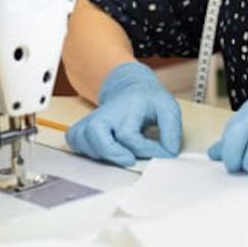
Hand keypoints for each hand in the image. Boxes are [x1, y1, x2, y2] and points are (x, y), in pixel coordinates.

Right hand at [65, 61, 182, 167]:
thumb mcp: (167, 108)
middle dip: (110, 151)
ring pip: (81, 138)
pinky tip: (101, 151)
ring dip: (99, 153)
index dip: (146, 149)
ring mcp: (91, 119)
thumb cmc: (146, 100)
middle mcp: (105, 113)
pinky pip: (74, 140)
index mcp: (126, 107)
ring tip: (118, 155)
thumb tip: (168, 153)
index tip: (162, 151)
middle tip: (129, 159)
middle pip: (94, 132)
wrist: (128, 87)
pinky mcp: (83, 127)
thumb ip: (172, 131)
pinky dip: (84, 149)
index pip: (128, 134)